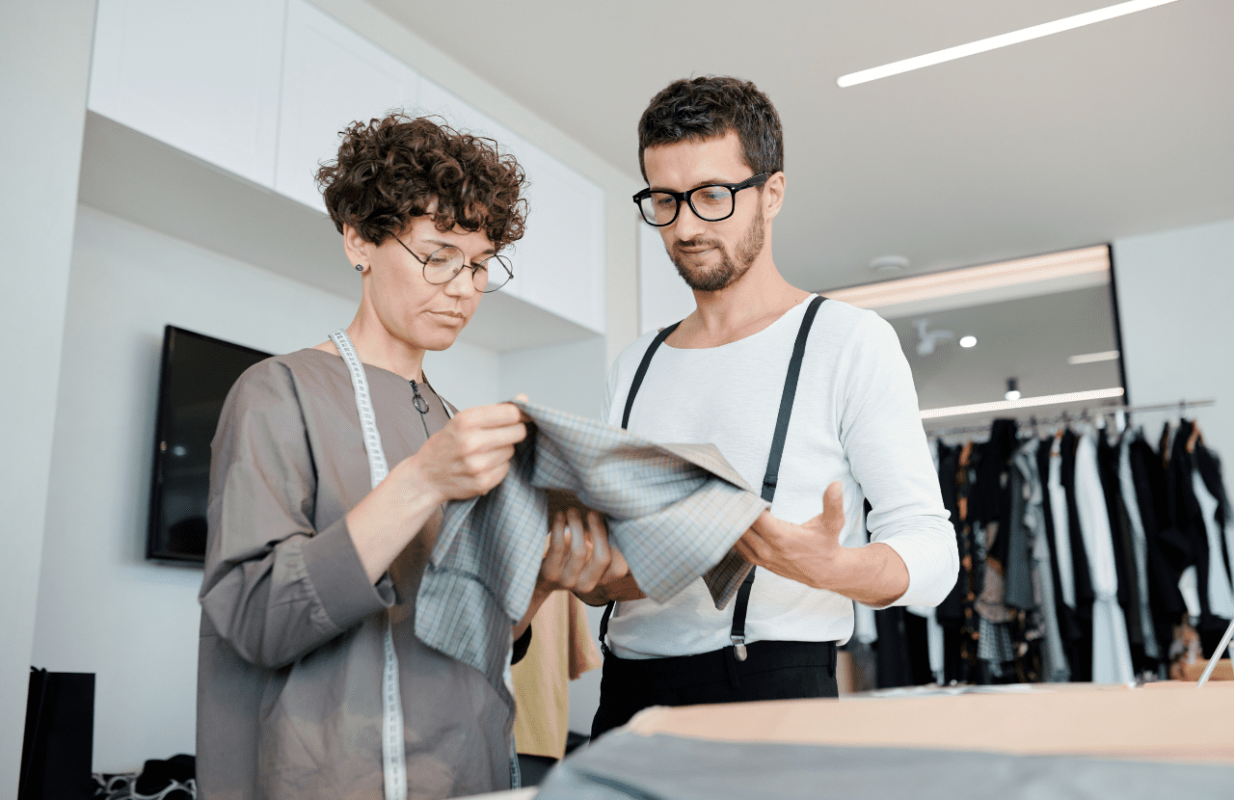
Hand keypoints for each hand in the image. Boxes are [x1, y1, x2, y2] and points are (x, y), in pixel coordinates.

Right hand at [404, 396, 529, 503]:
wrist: (426, 476)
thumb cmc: (446, 445)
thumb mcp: (463, 420)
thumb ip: (495, 411)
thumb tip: (524, 399)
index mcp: (466, 421)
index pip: (511, 413)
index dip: (520, 414)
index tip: (521, 417)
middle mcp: (471, 442)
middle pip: (517, 432)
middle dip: (514, 432)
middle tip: (501, 434)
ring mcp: (477, 464)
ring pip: (511, 450)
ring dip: (504, 450)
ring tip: (485, 452)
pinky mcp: (482, 482)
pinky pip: (506, 468)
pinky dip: (499, 466)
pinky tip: (484, 465)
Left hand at [536, 508, 631, 595]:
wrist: (541, 577)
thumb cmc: (571, 555)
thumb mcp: (590, 551)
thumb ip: (604, 538)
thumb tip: (612, 513)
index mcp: (601, 579)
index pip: (620, 567)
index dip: (620, 544)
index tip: (612, 520)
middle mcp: (587, 584)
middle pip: (603, 558)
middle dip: (599, 531)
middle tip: (593, 512)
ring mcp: (568, 582)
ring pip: (579, 551)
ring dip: (577, 526)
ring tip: (572, 510)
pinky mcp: (550, 575)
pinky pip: (557, 547)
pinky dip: (559, 528)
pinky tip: (559, 515)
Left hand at [734, 481, 845, 589]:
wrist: (826, 572)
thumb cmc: (827, 545)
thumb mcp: (833, 524)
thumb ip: (833, 504)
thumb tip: (836, 484)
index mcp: (782, 538)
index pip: (755, 518)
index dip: (746, 503)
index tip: (739, 490)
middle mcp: (769, 550)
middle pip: (741, 528)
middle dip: (735, 511)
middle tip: (727, 494)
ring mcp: (762, 558)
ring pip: (737, 540)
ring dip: (731, 524)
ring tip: (725, 506)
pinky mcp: (760, 562)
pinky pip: (739, 549)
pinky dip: (733, 537)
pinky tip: (730, 524)